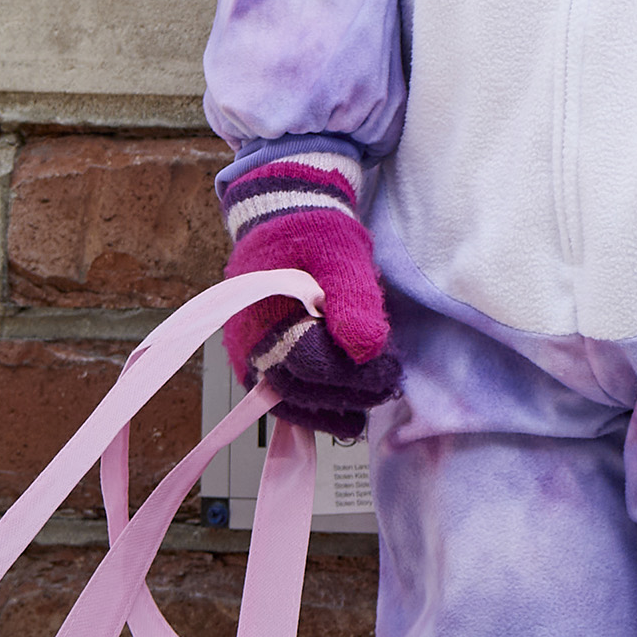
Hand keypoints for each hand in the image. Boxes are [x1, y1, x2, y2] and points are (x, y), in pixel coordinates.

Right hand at [221, 156, 400, 441]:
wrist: (287, 219)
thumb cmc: (314, 232)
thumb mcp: (341, 253)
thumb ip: (353, 298)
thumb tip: (365, 350)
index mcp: (262, 309)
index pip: (306, 359)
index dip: (350, 374)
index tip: (388, 373)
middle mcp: (247, 339)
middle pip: (297, 385)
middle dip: (347, 393)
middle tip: (389, 388)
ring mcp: (250, 353)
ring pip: (288, 397)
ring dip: (329, 409)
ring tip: (372, 408)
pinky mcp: (261, 359)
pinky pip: (283, 394)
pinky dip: (312, 408)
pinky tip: (345, 417)